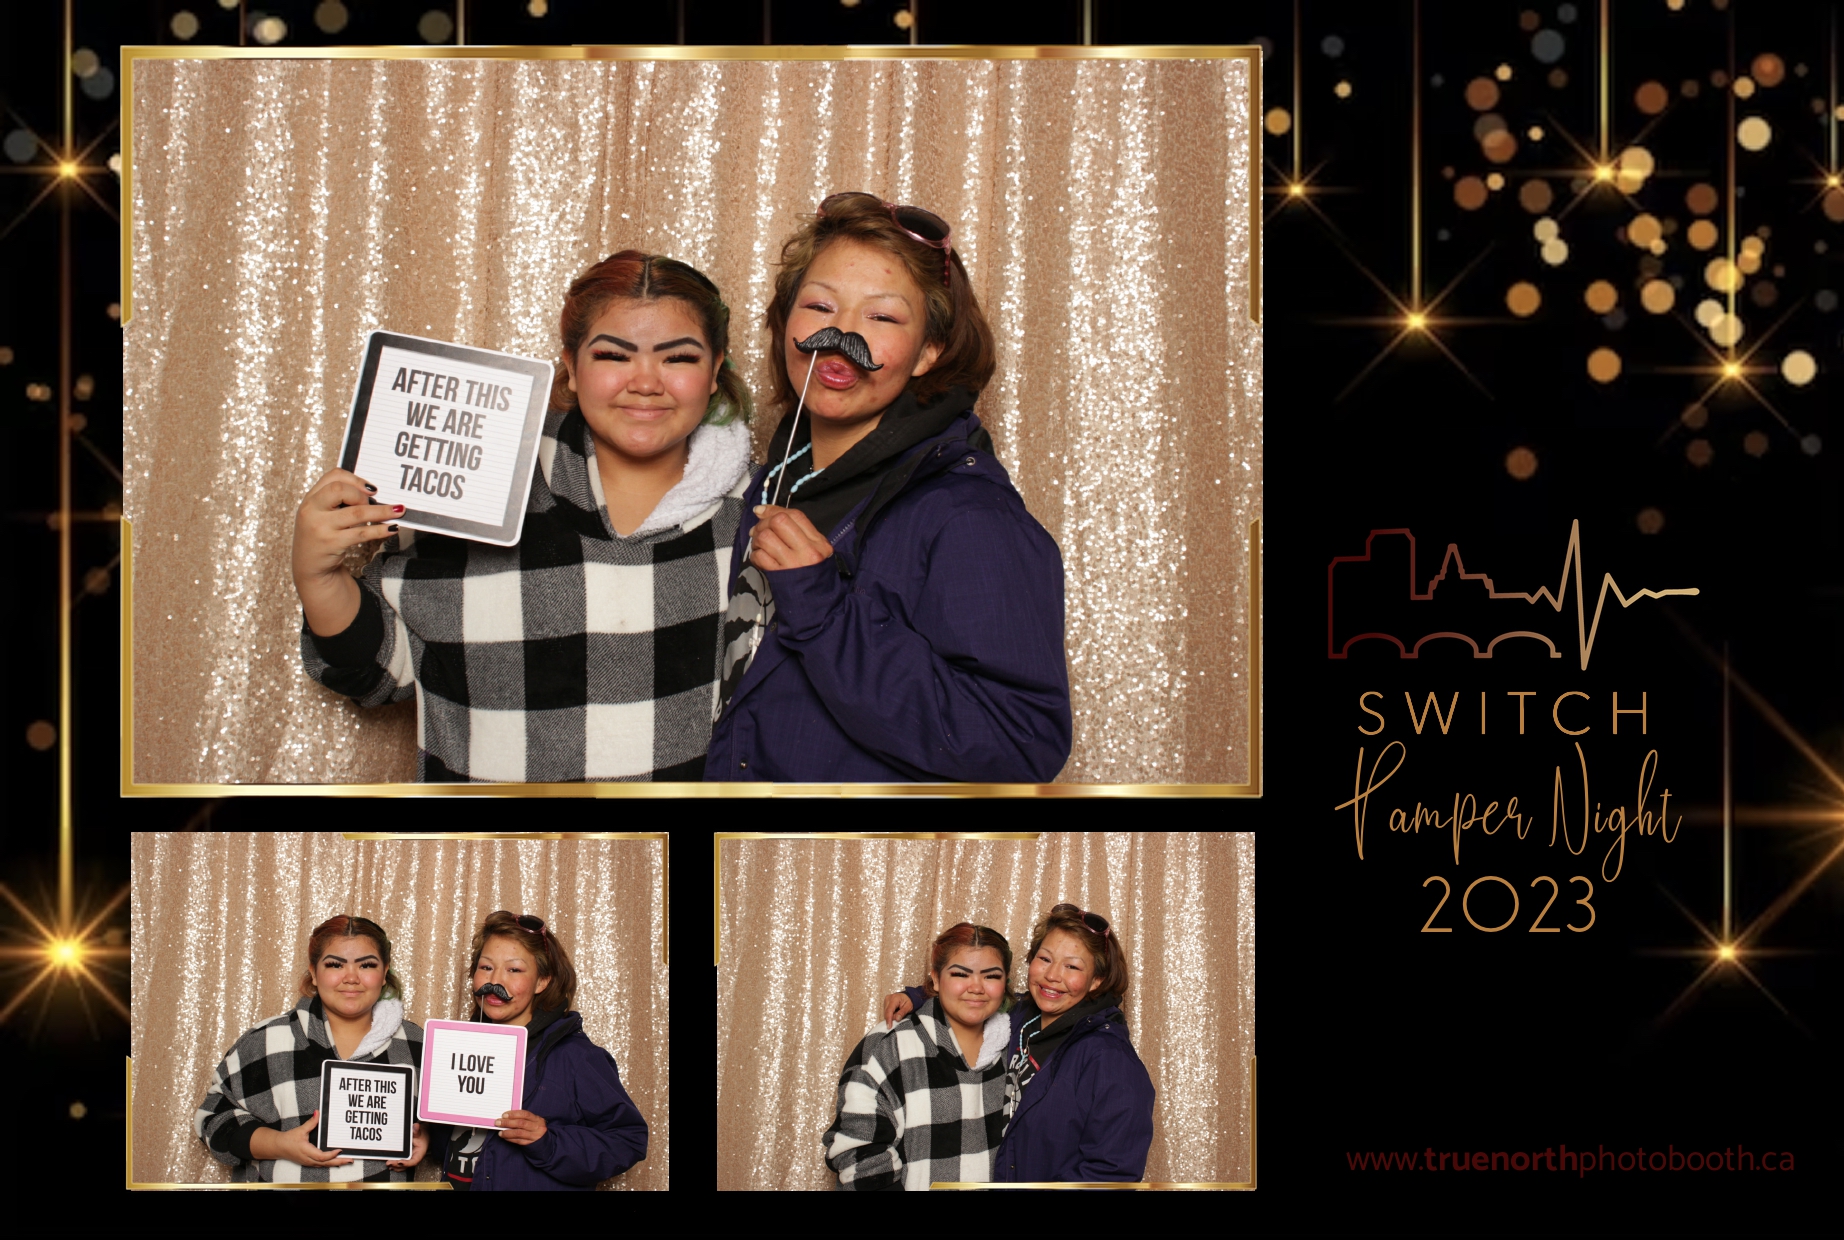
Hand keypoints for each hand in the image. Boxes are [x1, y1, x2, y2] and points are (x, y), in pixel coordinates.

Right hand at [254, 1109, 353, 1167]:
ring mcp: (308, 1162)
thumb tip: (318, 1113)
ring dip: (336, 1163)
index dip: (331, 1155)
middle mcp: (308, 1159)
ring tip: (347, 1161)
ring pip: (324, 1165)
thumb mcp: (300, 1130)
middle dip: (339, 1162)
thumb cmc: (288, 1139)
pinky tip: (336, 1161)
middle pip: (325, 1163)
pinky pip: (321, 1164)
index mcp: (306, 1151)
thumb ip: (311, 1122)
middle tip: (350, 1160)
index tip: (340, 1150)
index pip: (321, 1156)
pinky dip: (330, 1163)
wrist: (278, 1147)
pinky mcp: (308, 1162)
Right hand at [293, 467, 401, 583]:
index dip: (355, 479)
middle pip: (340, 490)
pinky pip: (361, 533)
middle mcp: (312, 510)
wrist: (310, 567)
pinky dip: (380, 530)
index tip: (371, 488)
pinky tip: (392, 528)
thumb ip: (338, 501)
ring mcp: (320, 527)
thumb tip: (373, 493)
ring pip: (356, 512)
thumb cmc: (321, 536)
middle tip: (374, 502)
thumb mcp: (321, 514)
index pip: (332, 477)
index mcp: (311, 498)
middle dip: (362, 494)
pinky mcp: (331, 543)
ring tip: (399, 510)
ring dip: (382, 511)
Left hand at [385, 1122, 427, 1170]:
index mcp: (419, 1153)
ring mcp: (410, 1159)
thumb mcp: (420, 1133)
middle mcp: (415, 1158)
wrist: (422, 1137)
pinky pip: (401, 1165)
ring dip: (395, 1167)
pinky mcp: (406, 1159)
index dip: (407, 1163)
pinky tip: (391, 1166)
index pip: (414, 1161)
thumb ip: (417, 1130)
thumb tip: (415, 1126)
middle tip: (389, 1163)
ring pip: (403, 1167)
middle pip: (406, 1165)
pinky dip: (396, 1166)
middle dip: (397, 1165)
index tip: (400, 1162)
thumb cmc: (422, 1136)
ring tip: (388, 1164)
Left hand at [497, 1109, 548, 1145]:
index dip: (514, 1114)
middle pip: (521, 1123)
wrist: (544, 1142)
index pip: (525, 1114)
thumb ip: (524, 1118)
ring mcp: (534, 1136)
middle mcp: (537, 1127)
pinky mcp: (530, 1144)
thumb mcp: (534, 1121)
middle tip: (498, 1122)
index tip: (504, 1115)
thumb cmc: (536, 1129)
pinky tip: (505, 1137)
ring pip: (519, 1133)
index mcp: (537, 1119)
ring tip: (500, 1132)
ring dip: (507, 1132)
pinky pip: (519, 1141)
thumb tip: (508, 1117)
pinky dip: (510, 1139)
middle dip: (508, 1122)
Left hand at [748, 505, 832, 571]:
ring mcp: (793, 564)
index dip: (773, 510)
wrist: (820, 605)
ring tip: (759, 545)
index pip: (795, 515)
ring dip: (757, 539)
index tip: (761, 511)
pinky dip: (755, 555)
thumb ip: (798, 533)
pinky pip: (760, 557)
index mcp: (819, 543)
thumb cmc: (815, 576)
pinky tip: (760, 559)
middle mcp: (807, 551)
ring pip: (766, 538)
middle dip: (763, 523)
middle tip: (758, 531)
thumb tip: (765, 513)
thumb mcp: (818, 552)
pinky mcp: (780, 576)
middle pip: (779, 522)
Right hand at [883, 992, 912, 1024]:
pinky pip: (886, 1011)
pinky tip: (895, 1013)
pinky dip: (890, 1014)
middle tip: (899, 1018)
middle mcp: (888, 998)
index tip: (889, 1027)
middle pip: (886, 1012)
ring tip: (898, 1014)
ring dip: (891, 1016)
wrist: (908, 996)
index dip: (889, 1019)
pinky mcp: (885, 1002)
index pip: (889, 1011)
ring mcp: (886, 1000)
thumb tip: (897, 1019)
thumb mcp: (908, 1007)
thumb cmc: (909, 1001)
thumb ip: (902, 1013)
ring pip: (885, 1012)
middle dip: (891, 1018)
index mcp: (894, 999)